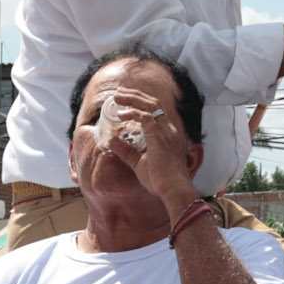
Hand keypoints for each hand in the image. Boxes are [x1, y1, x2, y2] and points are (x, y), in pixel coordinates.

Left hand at [107, 103, 198, 218]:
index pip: (156, 111)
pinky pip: (145, 118)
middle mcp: (169, 130)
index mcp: (168, 134)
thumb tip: (110, 141)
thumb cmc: (161, 181)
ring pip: (150, 106)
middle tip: (119, 92)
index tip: (125, 100)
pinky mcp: (159, 138)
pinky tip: (121, 115)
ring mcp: (166, 132)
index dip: (141, 102)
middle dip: (135, 95)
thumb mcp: (139, 163)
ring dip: (132, 99)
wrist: (174, 191)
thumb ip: (126, 151)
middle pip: (153, 103)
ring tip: (117, 97)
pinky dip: (132, 113)